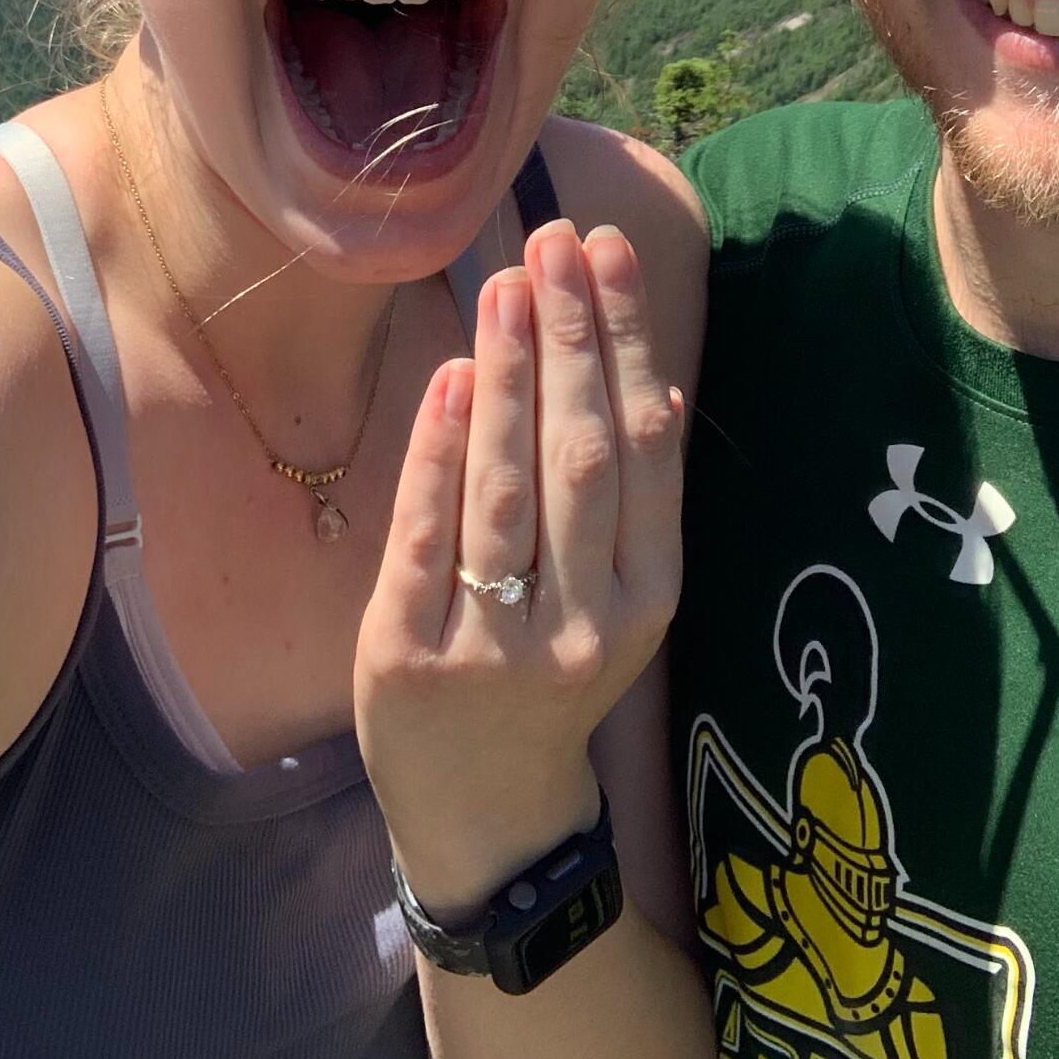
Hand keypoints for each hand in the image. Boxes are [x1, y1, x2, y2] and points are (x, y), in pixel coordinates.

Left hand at [354, 222, 683, 923]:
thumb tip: (647, 377)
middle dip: (571, 338)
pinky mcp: (410, 655)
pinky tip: (452, 375)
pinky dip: (441, 449)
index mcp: (645, 598)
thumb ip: (627, 502)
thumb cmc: (549, 677)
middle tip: (557, 242)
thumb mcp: (616, 600)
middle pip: (581, 455)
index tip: (611, 255)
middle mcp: (582, 622)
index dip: (629, 344)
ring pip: (508, 488)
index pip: (645, 449)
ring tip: (507, 283)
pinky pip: (427, 534)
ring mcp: (496, 643)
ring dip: (510, 374)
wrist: (488, 817)